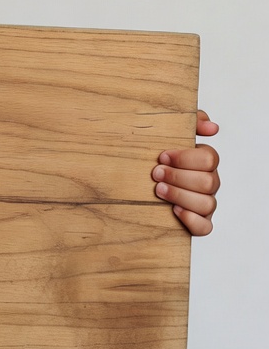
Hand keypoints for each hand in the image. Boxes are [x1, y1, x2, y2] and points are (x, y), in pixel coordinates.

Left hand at [152, 110, 219, 235]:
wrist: (135, 176)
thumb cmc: (156, 154)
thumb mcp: (169, 131)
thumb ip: (191, 121)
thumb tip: (212, 127)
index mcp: (204, 160)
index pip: (209, 159)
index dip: (185, 158)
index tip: (161, 156)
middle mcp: (209, 181)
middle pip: (208, 182)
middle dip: (178, 177)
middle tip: (155, 173)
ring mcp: (205, 202)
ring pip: (207, 204)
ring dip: (180, 196)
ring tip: (158, 190)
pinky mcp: (199, 221)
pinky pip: (205, 227)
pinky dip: (191, 220)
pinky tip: (174, 210)